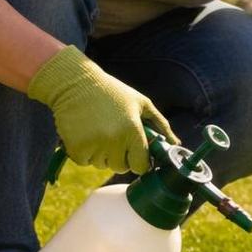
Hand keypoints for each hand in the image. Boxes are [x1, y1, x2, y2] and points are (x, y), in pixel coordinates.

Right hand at [26, 45, 176, 174]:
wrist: (75, 83)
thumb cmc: (112, 92)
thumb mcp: (141, 103)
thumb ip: (161, 125)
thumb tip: (176, 143)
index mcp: (133, 130)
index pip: (141, 166)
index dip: (140, 162)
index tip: (136, 154)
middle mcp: (114, 140)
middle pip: (121, 167)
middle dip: (120, 157)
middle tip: (115, 138)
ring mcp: (94, 145)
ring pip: (102, 165)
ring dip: (102, 154)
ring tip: (99, 131)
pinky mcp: (76, 148)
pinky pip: (84, 162)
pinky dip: (85, 153)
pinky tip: (86, 134)